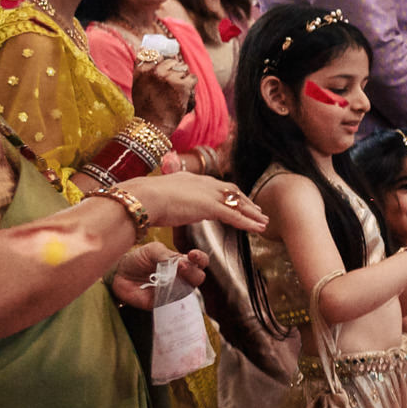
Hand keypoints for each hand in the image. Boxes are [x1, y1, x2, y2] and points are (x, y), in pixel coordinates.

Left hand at [110, 242, 207, 310]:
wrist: (118, 273)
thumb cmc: (137, 259)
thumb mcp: (152, 250)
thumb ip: (166, 254)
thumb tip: (180, 262)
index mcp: (182, 263)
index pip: (199, 262)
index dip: (200, 259)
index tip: (193, 255)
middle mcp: (181, 278)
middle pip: (198, 277)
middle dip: (193, 272)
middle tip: (181, 266)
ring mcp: (173, 291)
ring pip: (188, 291)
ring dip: (182, 284)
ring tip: (170, 277)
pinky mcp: (162, 303)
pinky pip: (171, 302)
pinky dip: (170, 296)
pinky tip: (163, 290)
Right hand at [125, 172, 267, 232]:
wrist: (142, 198)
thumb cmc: (144, 200)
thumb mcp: (160, 195)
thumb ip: (170, 198)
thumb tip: (169, 206)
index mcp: (192, 178)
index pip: (217, 185)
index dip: (229, 194)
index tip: (239, 200)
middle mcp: (203, 183)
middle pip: (232, 192)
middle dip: (245, 202)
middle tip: (258, 211)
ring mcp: (208, 194)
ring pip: (237, 204)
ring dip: (252, 214)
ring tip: (264, 222)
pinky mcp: (210, 207)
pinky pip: (234, 216)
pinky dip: (248, 222)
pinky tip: (258, 229)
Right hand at [131, 51, 196, 131]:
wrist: (153, 125)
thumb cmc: (147, 107)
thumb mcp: (139, 85)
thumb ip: (142, 68)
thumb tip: (144, 47)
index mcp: (141, 70)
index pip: (152, 54)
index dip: (161, 60)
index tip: (163, 69)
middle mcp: (154, 71)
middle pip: (171, 60)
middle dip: (175, 70)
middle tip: (171, 85)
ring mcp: (168, 77)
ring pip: (183, 69)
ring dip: (183, 78)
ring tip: (176, 92)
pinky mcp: (182, 84)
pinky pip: (192, 77)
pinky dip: (191, 86)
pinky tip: (184, 94)